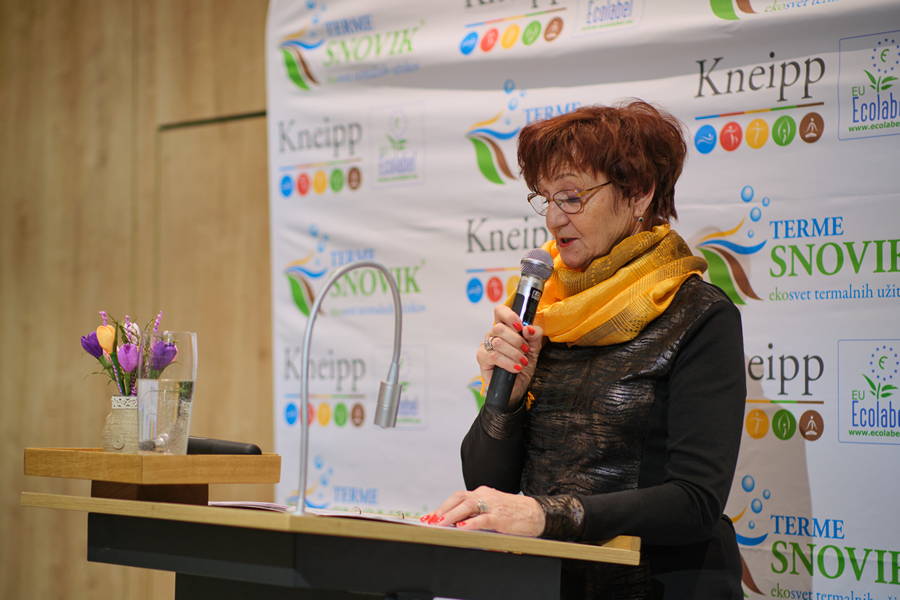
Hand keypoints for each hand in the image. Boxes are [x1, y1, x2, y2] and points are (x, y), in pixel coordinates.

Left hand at [424, 486, 544, 535]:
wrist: (536, 513)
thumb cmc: (512, 513)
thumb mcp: (491, 510)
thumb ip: (474, 515)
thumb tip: (455, 525)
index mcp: (481, 493)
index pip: (457, 497)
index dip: (442, 506)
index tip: (429, 517)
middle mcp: (485, 496)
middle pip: (459, 499)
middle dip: (442, 510)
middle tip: (430, 521)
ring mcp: (492, 505)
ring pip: (468, 506)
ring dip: (452, 516)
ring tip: (440, 524)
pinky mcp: (500, 517)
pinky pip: (483, 518)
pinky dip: (472, 522)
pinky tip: (462, 528)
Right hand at [477, 305, 544, 407]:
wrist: (518, 387)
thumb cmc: (523, 365)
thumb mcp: (535, 349)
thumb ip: (535, 336)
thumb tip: (529, 328)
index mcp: (505, 327)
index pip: (500, 311)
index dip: (509, 316)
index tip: (520, 326)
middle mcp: (493, 334)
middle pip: (498, 327)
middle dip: (516, 340)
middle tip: (525, 350)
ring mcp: (486, 346)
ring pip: (497, 342)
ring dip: (514, 353)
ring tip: (522, 361)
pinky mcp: (482, 359)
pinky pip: (493, 356)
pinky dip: (508, 362)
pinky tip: (516, 368)